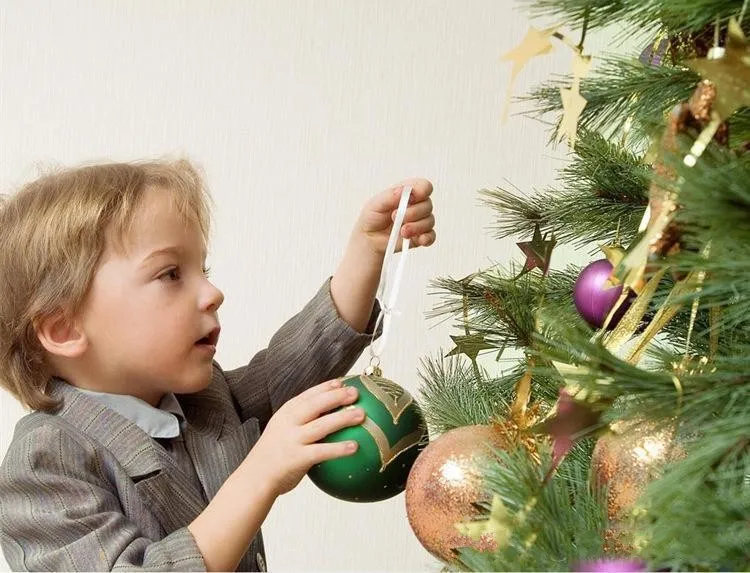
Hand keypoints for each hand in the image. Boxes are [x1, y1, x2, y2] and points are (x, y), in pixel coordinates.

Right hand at [246, 379, 363, 496]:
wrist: (254, 478)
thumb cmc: (273, 455)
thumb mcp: (282, 430)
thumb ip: (300, 422)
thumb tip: (329, 416)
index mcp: (285, 414)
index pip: (307, 395)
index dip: (325, 387)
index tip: (342, 382)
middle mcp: (288, 423)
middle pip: (316, 405)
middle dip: (336, 396)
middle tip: (356, 393)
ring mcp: (292, 440)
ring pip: (321, 425)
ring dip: (342, 418)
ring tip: (361, 415)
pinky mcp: (297, 457)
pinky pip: (321, 451)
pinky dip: (338, 448)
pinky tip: (355, 447)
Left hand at [357, 178, 434, 254]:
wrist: (370, 237)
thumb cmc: (372, 217)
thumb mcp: (376, 203)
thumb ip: (390, 196)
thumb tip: (402, 191)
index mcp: (409, 193)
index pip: (424, 186)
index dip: (421, 191)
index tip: (409, 199)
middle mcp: (417, 206)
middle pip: (428, 205)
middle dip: (412, 212)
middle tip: (395, 217)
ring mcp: (420, 221)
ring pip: (430, 221)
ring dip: (416, 227)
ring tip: (401, 232)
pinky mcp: (420, 236)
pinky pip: (431, 236)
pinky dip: (426, 238)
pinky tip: (418, 239)